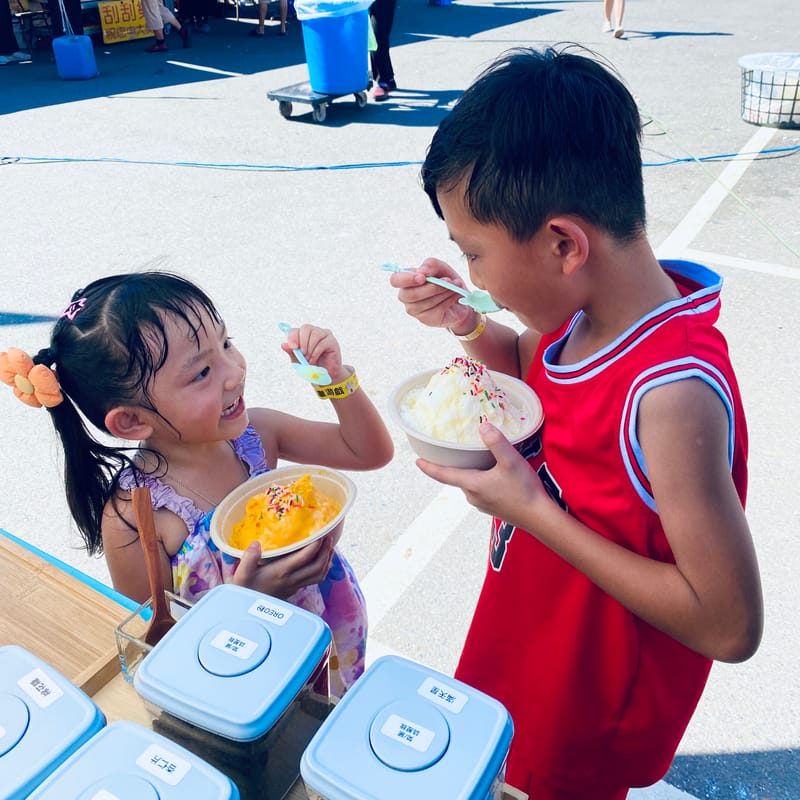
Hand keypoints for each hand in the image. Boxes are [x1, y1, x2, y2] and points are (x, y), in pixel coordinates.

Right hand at [233, 535, 334, 598]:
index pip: (304, 558)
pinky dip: (321, 569)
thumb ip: (249, 558)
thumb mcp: (242, 573)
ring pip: (319, 575)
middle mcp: (291, 580)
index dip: (315, 546)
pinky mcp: (294, 590)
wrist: (246, 611)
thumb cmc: (244, 589)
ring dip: (326, 560)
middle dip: (325, 552)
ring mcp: (294, 586)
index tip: (320, 533)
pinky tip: (319, 560)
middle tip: (328, 537)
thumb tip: (256, 543)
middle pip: (317, 567)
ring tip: (328, 547)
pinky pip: (314, 579)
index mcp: (281, 573)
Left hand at [280, 324, 346, 381]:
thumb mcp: (298, 360)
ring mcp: (324, 334)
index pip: (295, 330)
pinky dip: (316, 353)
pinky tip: (313, 361)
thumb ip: (291, 352)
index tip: (293, 347)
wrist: (325, 376)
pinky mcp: (332, 341)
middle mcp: (314, 331)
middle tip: (302, 354)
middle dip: (302, 341)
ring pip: (315, 334)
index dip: (292, 337)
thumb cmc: (311, 366)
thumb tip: (283, 344)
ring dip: (310, 348)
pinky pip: (322, 343)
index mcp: (303, 335)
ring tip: (308, 360)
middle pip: (306, 328)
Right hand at [389, 258, 474, 331]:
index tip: (422, 278)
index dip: (406, 279)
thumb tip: (421, 271)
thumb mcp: (441, 268)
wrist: (461, 299)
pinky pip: (437, 310)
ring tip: (456, 285)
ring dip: (444, 291)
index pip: (395, 280)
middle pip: (410, 295)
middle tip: (448, 280)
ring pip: (426, 302)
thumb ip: (431, 265)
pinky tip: (455, 295)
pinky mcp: (427, 320)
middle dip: (432, 287)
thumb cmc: (446, 281)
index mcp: (406, 281)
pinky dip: (449, 300)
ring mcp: (415, 311)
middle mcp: (406, 297)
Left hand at [417, 422, 550, 529]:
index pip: (443, 475)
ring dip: (468, 472)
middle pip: (457, 478)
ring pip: (469, 484)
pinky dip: (480, 480)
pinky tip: (491, 473)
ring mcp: (482, 504)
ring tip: (472, 458)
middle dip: (452, 465)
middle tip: (448, 451)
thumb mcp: (511, 461)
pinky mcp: (493, 508)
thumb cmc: (524, 490)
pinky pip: (480, 490)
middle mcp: (473, 496)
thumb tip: (483, 427)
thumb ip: (496, 443)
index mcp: (472, 484)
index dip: (429, 467)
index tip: (417, 461)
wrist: (540, 517)